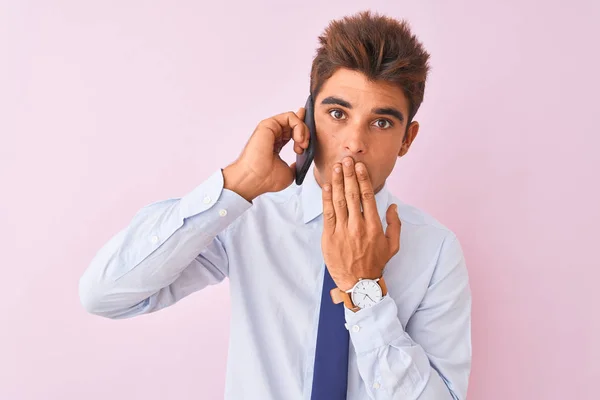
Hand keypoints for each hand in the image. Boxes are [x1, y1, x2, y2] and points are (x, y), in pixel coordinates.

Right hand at [223, 108, 309, 200]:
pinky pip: (290, 117)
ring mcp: (270, 129)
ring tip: (302, 144)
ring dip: (303, 130)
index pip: (292, 131)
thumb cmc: (267, 179)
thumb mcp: (289, 173)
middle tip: (304, 148)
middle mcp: (273, 135)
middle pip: (295, 124)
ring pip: (294, 119)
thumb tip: (300, 163)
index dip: (304, 131)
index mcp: (276, 145)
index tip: (309, 140)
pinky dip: (299, 125)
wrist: (255, 179)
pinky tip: (299, 138)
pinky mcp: (268, 124)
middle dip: (306, 134)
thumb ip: (296, 165)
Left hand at [321, 157, 400, 290]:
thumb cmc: (376, 264)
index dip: (363, 179)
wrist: (358, 283)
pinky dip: (327, 198)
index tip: (359, 167)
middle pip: (352, 194)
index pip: (367, 197)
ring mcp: (342, 231)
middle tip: (346, 159)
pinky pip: (328, 213)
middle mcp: (358, 226)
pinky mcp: (329, 236)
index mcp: (374, 226)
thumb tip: (393, 206)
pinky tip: (327, 186)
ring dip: (337, 182)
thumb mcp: (393, 245)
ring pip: (339, 201)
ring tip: (336, 167)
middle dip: (349, 175)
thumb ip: (395, 224)